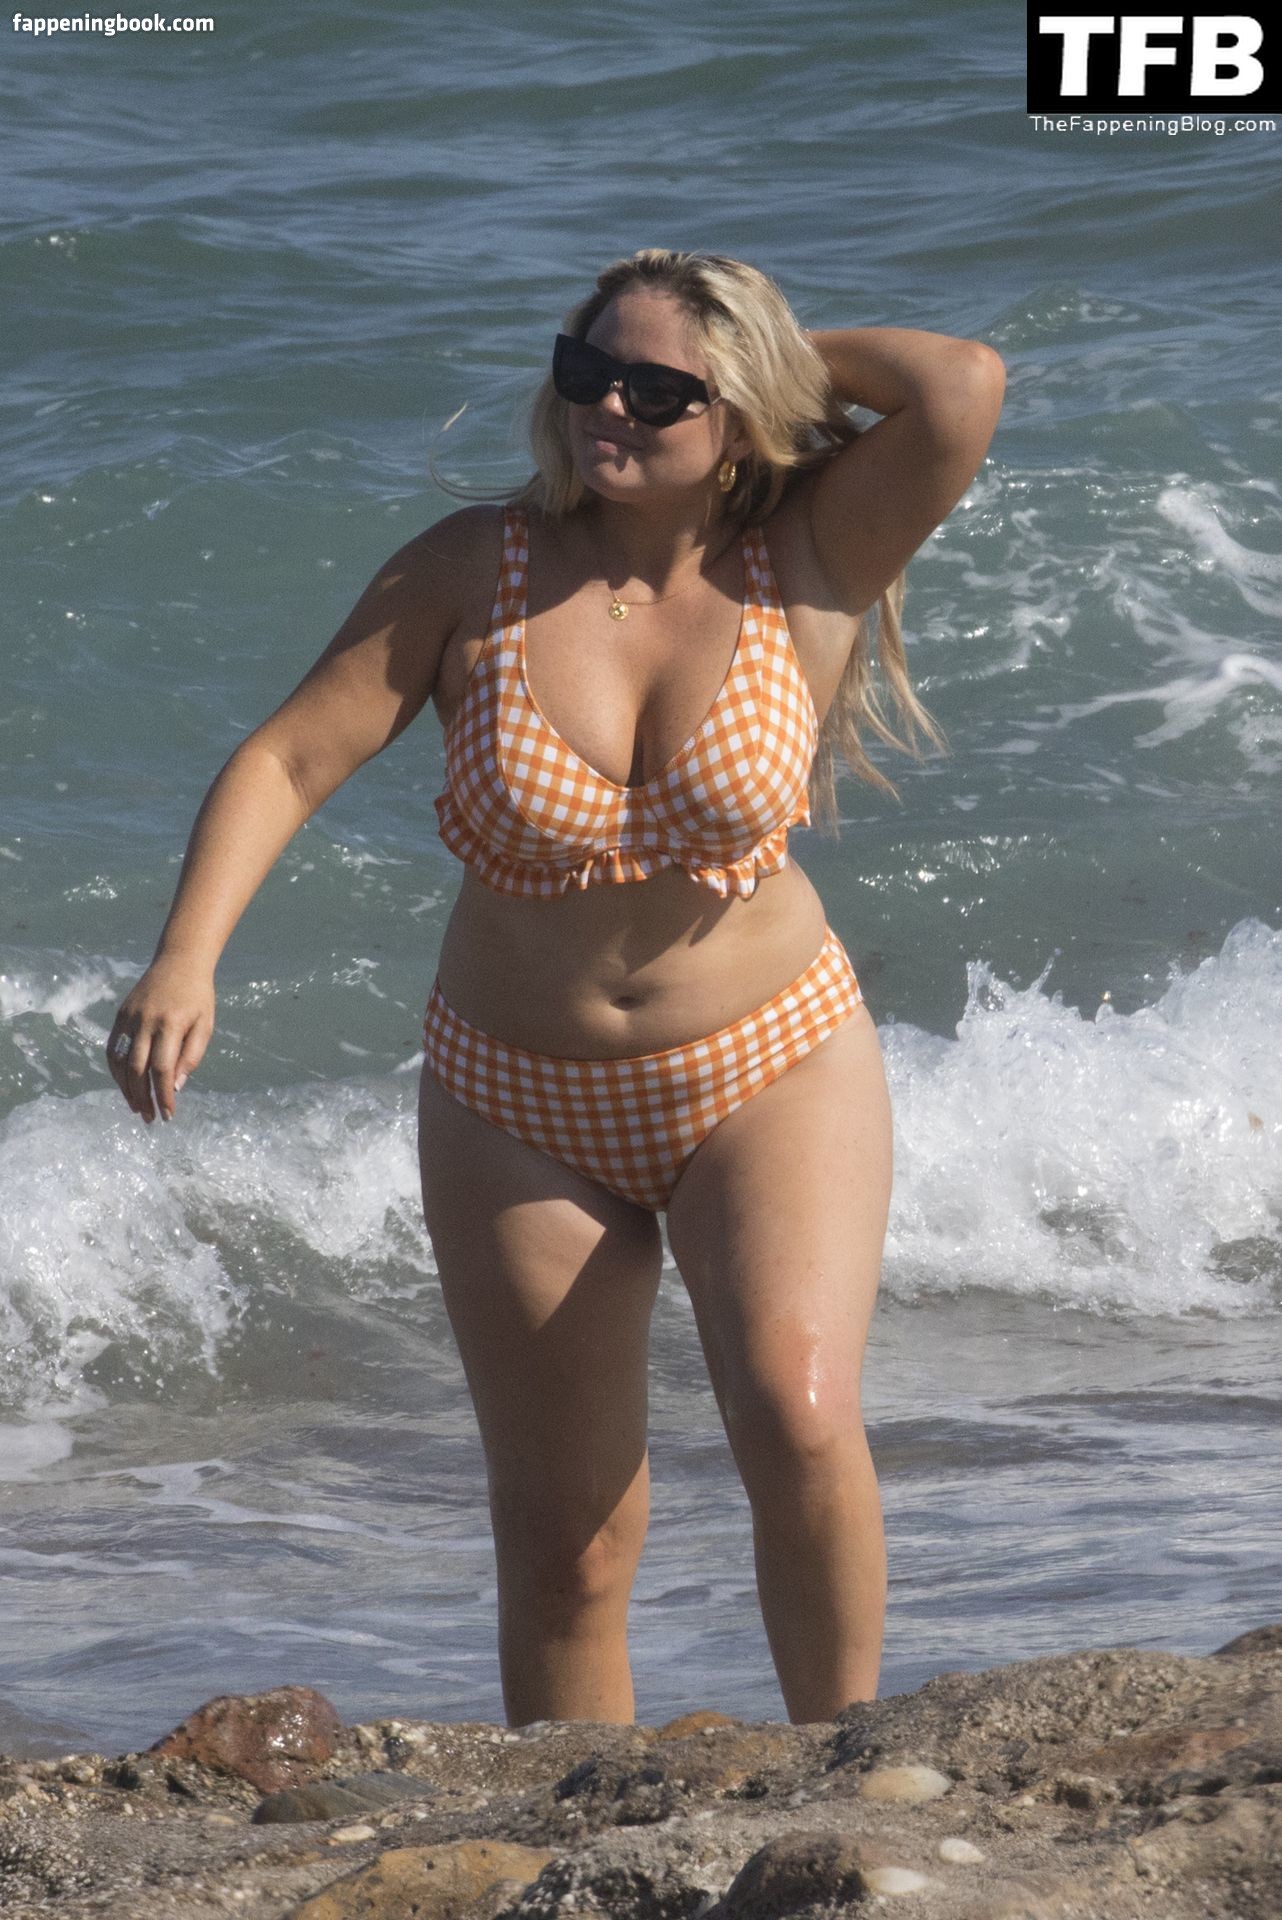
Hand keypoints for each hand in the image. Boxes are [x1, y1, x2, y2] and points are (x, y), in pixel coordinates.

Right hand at [106, 957, 215, 1125]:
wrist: (180, 961)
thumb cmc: (198, 998)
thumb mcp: (205, 1025)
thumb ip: (191, 1056)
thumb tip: (175, 1086)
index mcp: (172, 1025)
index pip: (162, 1069)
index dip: (163, 1095)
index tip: (168, 1114)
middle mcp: (146, 1021)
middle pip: (137, 1069)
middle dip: (142, 1098)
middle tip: (149, 1118)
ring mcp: (130, 1017)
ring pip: (120, 1061)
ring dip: (125, 1089)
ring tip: (136, 1107)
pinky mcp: (121, 1015)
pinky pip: (112, 1048)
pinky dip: (116, 1070)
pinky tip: (124, 1086)